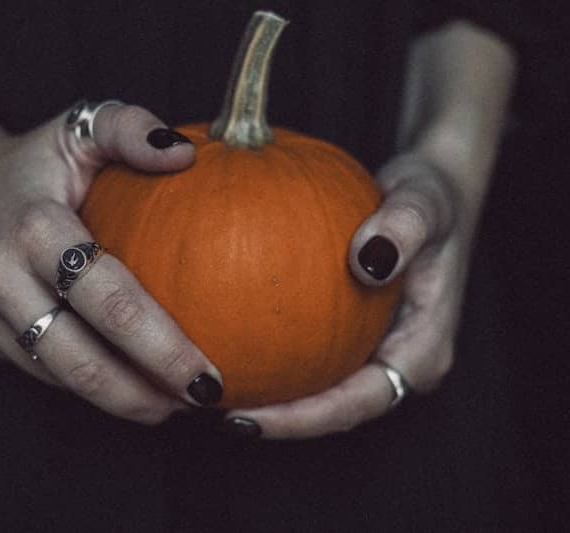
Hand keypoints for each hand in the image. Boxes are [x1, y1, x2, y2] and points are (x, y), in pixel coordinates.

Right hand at [0, 102, 223, 423]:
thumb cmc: (27, 159)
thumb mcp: (78, 125)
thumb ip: (131, 129)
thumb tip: (185, 156)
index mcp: (33, 227)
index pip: (108, 300)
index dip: (162, 347)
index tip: (207, 374)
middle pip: (81, 359)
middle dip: (144, 394)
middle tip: (197, 401)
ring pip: (58, 375)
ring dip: (118, 399)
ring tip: (170, 402)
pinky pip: (38, 368)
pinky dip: (84, 384)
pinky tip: (124, 381)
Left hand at [224, 152, 475, 438]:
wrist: (429, 195)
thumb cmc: (431, 198)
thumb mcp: (425, 202)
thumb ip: (404, 228)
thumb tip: (367, 261)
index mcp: (421, 352)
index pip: (360, 403)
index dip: (305, 419)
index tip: (251, 417)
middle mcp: (396, 362)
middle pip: (331, 410)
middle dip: (276, 418)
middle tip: (213, 408)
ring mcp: (374, 351)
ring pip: (317, 388)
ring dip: (268, 395)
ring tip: (207, 388)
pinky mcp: (352, 334)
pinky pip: (308, 352)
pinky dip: (268, 352)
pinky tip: (220, 337)